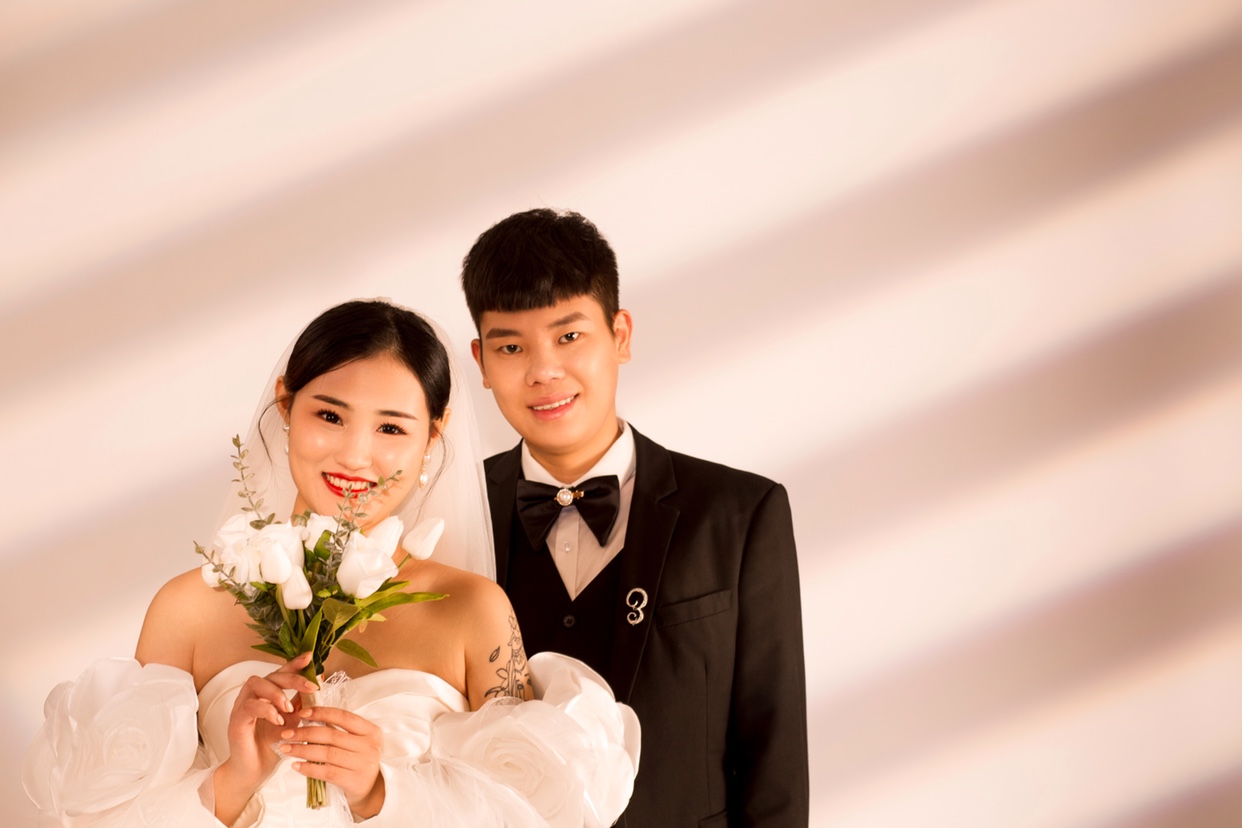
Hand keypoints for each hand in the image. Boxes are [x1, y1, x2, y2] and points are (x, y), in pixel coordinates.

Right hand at [216, 653, 317, 806]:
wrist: (255, 771)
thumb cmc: (272, 746)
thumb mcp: (293, 723)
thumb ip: (301, 706)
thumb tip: (317, 688)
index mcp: (267, 694)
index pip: (281, 673)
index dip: (294, 664)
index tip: (309, 657)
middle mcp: (253, 696)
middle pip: (271, 675)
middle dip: (292, 678)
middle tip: (310, 687)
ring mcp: (242, 707)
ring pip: (256, 684)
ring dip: (276, 693)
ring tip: (289, 707)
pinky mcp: (236, 721)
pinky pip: (248, 706)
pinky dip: (266, 710)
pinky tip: (278, 720)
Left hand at [280, 704, 385, 817]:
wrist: (371, 790)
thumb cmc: (358, 762)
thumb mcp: (356, 743)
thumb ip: (339, 731)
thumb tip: (309, 718)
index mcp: (370, 731)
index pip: (343, 717)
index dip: (322, 713)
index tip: (302, 713)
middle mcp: (369, 746)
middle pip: (331, 735)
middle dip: (305, 733)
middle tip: (286, 734)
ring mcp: (363, 764)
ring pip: (327, 753)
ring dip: (302, 750)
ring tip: (286, 749)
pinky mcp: (354, 781)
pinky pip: (327, 772)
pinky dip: (309, 768)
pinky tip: (296, 765)